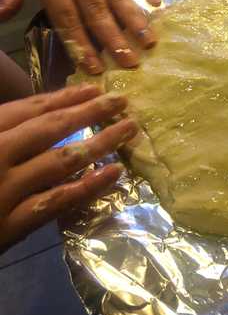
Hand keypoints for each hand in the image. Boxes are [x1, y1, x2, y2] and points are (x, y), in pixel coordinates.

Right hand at [0, 84, 136, 251]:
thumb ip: (6, 130)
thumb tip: (40, 115)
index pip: (26, 110)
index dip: (63, 97)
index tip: (94, 88)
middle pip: (48, 129)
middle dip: (88, 112)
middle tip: (122, 99)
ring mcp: (3, 192)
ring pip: (60, 162)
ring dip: (99, 143)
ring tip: (129, 128)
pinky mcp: (10, 226)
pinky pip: (56, 202)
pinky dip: (88, 187)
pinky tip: (114, 173)